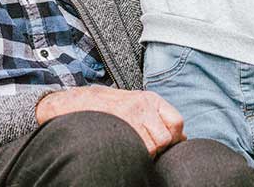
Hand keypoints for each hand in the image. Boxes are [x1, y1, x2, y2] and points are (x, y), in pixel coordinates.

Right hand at [36, 86, 184, 156]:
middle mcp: (143, 105)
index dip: (173, 137)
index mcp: (150, 99)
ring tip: (130, 147)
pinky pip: (136, 151)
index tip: (163, 144)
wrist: (73, 104)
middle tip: (143, 147)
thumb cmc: (105, 107)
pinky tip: (122, 148)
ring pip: (152, 147)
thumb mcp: (134, 103)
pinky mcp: (118, 127)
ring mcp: (130, 116)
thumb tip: (180, 137)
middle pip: (165, 138)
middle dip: (158, 148)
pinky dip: (132, 155)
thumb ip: (156, 117)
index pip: (177, 122)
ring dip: (144, 153)